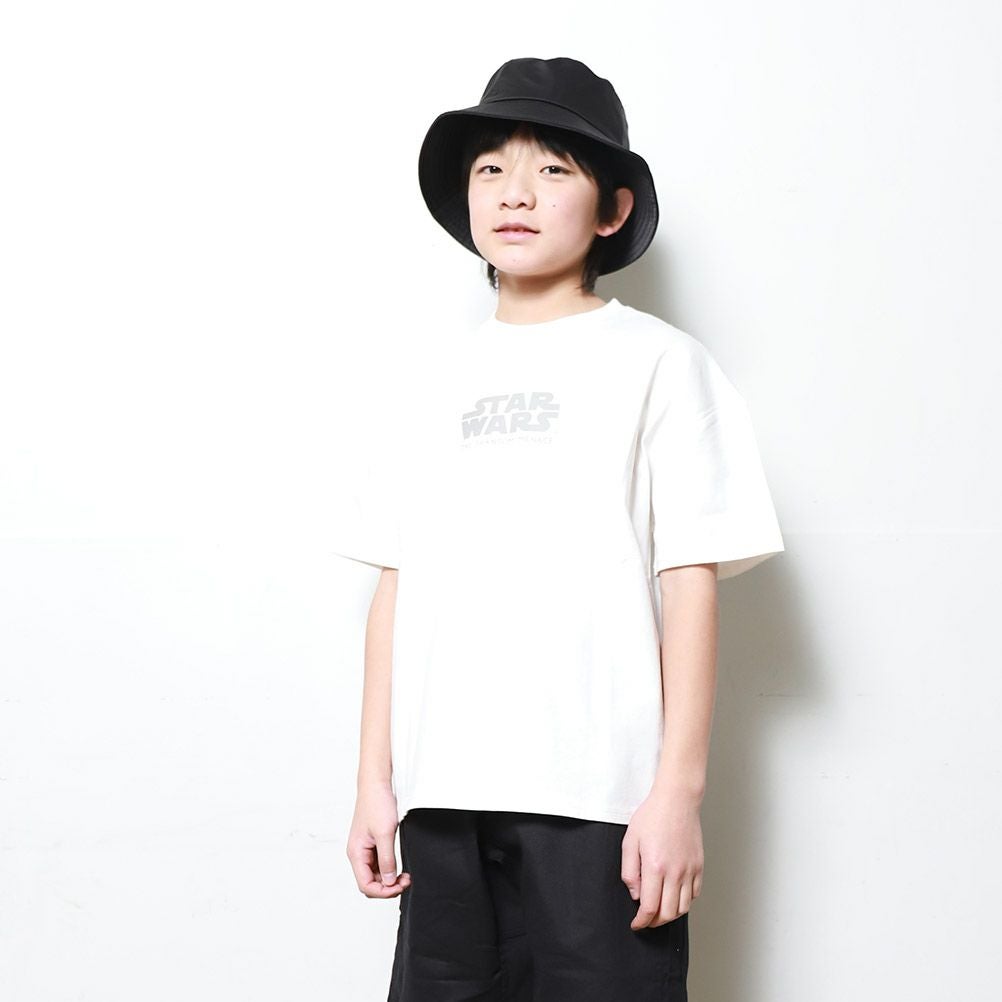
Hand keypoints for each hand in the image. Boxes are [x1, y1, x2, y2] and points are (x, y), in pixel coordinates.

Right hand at [346, 781, 411, 898]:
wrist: (377, 783)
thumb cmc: (377, 803)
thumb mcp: (385, 833)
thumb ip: (387, 859)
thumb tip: (388, 881)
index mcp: (356, 853)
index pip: (365, 885)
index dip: (383, 891)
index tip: (399, 886)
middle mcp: (358, 853)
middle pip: (370, 882)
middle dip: (387, 886)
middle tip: (406, 881)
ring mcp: (365, 849)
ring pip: (375, 875)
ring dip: (389, 879)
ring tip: (405, 876)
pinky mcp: (373, 843)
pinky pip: (379, 864)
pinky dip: (389, 869)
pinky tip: (400, 868)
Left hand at [621, 788, 703, 929]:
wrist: (677, 800)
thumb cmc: (652, 816)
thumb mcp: (630, 840)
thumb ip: (629, 871)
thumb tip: (635, 895)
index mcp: (655, 866)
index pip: (649, 907)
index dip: (641, 921)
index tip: (636, 924)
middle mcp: (675, 872)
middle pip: (668, 913)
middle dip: (655, 922)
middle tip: (646, 920)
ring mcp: (690, 870)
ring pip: (683, 908)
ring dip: (670, 915)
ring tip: (659, 911)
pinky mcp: (699, 866)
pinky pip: (694, 894)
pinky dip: (684, 902)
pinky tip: (674, 896)